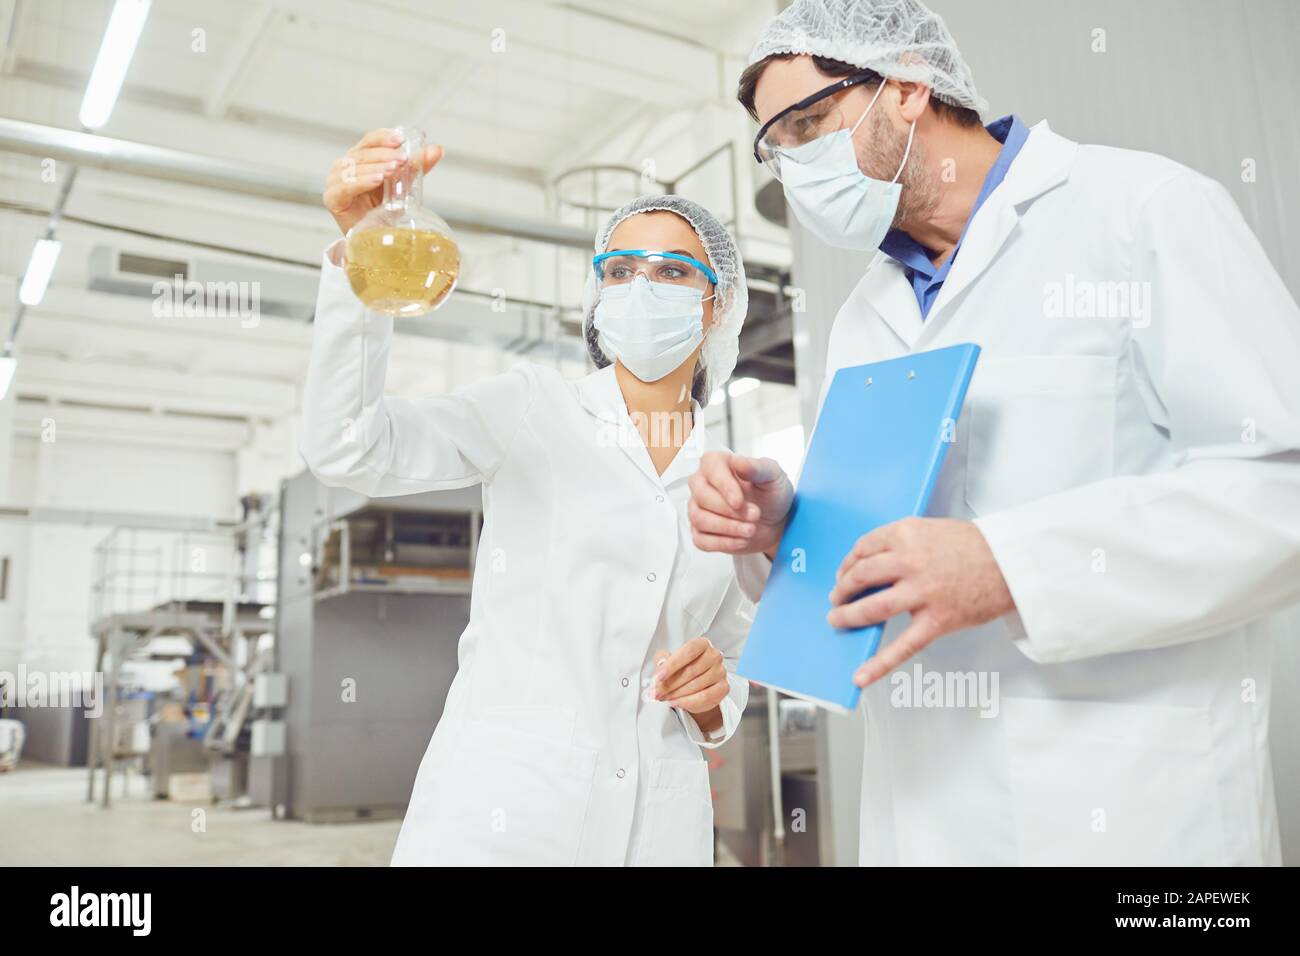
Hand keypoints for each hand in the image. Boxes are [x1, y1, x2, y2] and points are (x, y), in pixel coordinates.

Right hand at [322, 128, 444, 235]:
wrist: (375, 239)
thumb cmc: (385, 210)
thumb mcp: (404, 185)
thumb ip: (417, 167)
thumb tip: (437, 149)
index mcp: (360, 157)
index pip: (370, 140)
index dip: (384, 137)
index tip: (401, 139)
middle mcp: (344, 165)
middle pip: (363, 153)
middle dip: (385, 154)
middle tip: (403, 159)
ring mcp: (335, 181)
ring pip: (355, 168)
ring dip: (376, 167)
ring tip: (393, 170)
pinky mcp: (332, 198)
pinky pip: (346, 186)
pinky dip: (362, 181)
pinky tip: (377, 180)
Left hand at [654, 637, 728, 721]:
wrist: (696, 686)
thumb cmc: (683, 669)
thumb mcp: (669, 661)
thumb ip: (663, 660)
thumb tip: (661, 664)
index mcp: (702, 644)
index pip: (689, 651)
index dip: (672, 664)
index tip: (659, 677)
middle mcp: (714, 655)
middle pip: (691, 670)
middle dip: (670, 684)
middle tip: (656, 692)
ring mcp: (720, 672)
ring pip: (696, 685)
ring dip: (677, 694)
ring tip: (664, 698)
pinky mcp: (723, 688)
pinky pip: (705, 697)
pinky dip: (688, 702)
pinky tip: (676, 703)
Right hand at [688, 452, 793, 554]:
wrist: (776, 521)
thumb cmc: (771, 494)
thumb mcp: (773, 476)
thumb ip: (757, 468)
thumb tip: (739, 462)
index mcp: (716, 464)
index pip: (710, 470)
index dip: (725, 487)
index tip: (740, 501)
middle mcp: (702, 484)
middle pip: (702, 497)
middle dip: (730, 511)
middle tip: (755, 515)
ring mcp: (698, 509)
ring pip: (700, 519)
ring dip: (728, 528)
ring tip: (751, 529)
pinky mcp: (701, 532)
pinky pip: (702, 540)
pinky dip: (724, 543)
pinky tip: (742, 540)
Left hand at [826, 517, 1014, 686]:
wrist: (1012, 563)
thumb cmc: (975, 546)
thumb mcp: (931, 530)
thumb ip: (902, 545)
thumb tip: (873, 566)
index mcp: (906, 534)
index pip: (863, 548)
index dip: (848, 563)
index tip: (844, 572)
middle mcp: (910, 562)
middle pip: (861, 577)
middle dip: (842, 589)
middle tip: (837, 596)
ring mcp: (922, 593)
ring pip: (872, 608)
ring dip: (848, 616)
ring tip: (838, 620)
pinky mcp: (937, 620)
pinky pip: (902, 646)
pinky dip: (879, 664)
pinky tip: (860, 676)